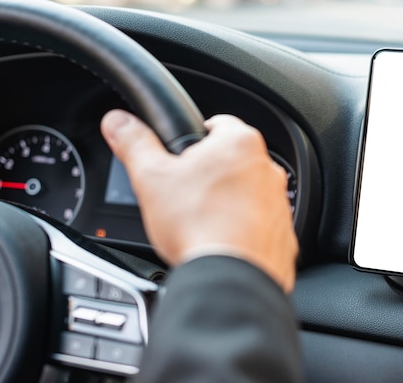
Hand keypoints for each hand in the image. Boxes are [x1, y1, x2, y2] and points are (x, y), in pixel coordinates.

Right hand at [101, 109, 297, 292]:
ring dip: (228, 202)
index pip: (215, 124)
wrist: (230, 279)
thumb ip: (134, 144)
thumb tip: (118, 123)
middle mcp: (267, 169)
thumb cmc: (198, 226)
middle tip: (185, 194)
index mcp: (239, 143)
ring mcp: (279, 203)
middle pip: (232, 161)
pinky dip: (244, 230)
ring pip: (248, 193)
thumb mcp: (152, 178)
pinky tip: (222, 241)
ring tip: (201, 222)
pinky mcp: (283, 233)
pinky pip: (260, 224)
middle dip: (209, 174)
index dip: (192, 140)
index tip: (180, 157)